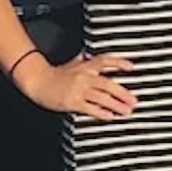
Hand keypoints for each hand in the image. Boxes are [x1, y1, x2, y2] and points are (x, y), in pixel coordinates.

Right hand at [17, 52, 137, 119]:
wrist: (38, 81)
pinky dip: (101, 112)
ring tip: (126, 111)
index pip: (105, 61)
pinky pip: (90, 108)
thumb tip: (87, 54)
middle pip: (108, 84)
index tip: (131, 67)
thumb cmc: (55, 74)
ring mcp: (78, 89)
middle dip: (123, 93)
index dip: (119, 63)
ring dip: (117, 105)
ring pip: (102, 97)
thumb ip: (82, 60)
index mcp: (85, 66)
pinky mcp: (72, 101)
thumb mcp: (71, 64)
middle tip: (134, 101)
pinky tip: (110, 116)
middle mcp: (84, 76)